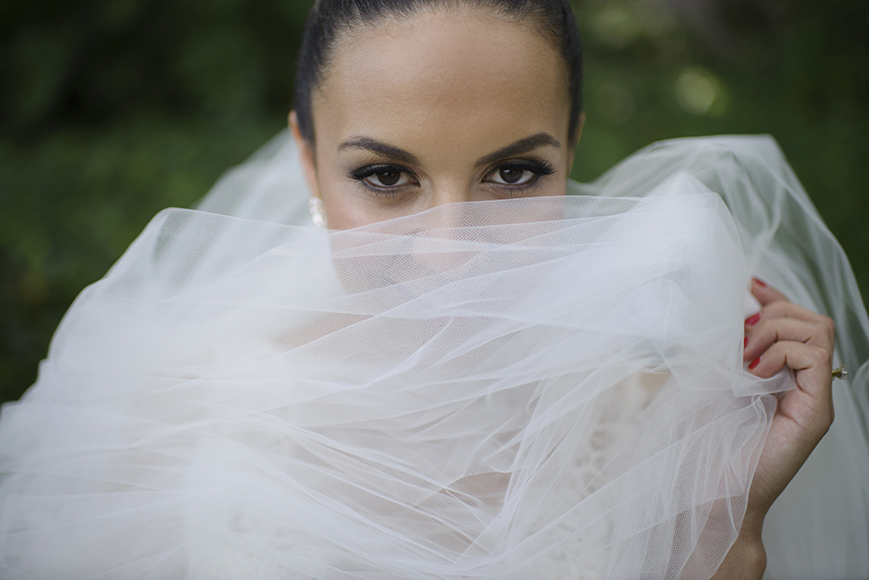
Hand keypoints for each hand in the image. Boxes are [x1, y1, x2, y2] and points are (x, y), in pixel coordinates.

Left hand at [712, 278, 835, 579]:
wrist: (709, 492)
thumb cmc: (703, 444)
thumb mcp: (706, 382)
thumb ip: (719, 351)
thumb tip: (725, 314)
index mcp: (778, 375)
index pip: (793, 320)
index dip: (773, 296)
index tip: (747, 283)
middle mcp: (801, 384)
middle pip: (811, 318)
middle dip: (774, 312)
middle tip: (740, 340)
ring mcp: (812, 397)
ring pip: (817, 329)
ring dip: (774, 330)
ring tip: (745, 358)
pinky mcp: (815, 412)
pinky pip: (814, 355)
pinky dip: (781, 350)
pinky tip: (754, 372)